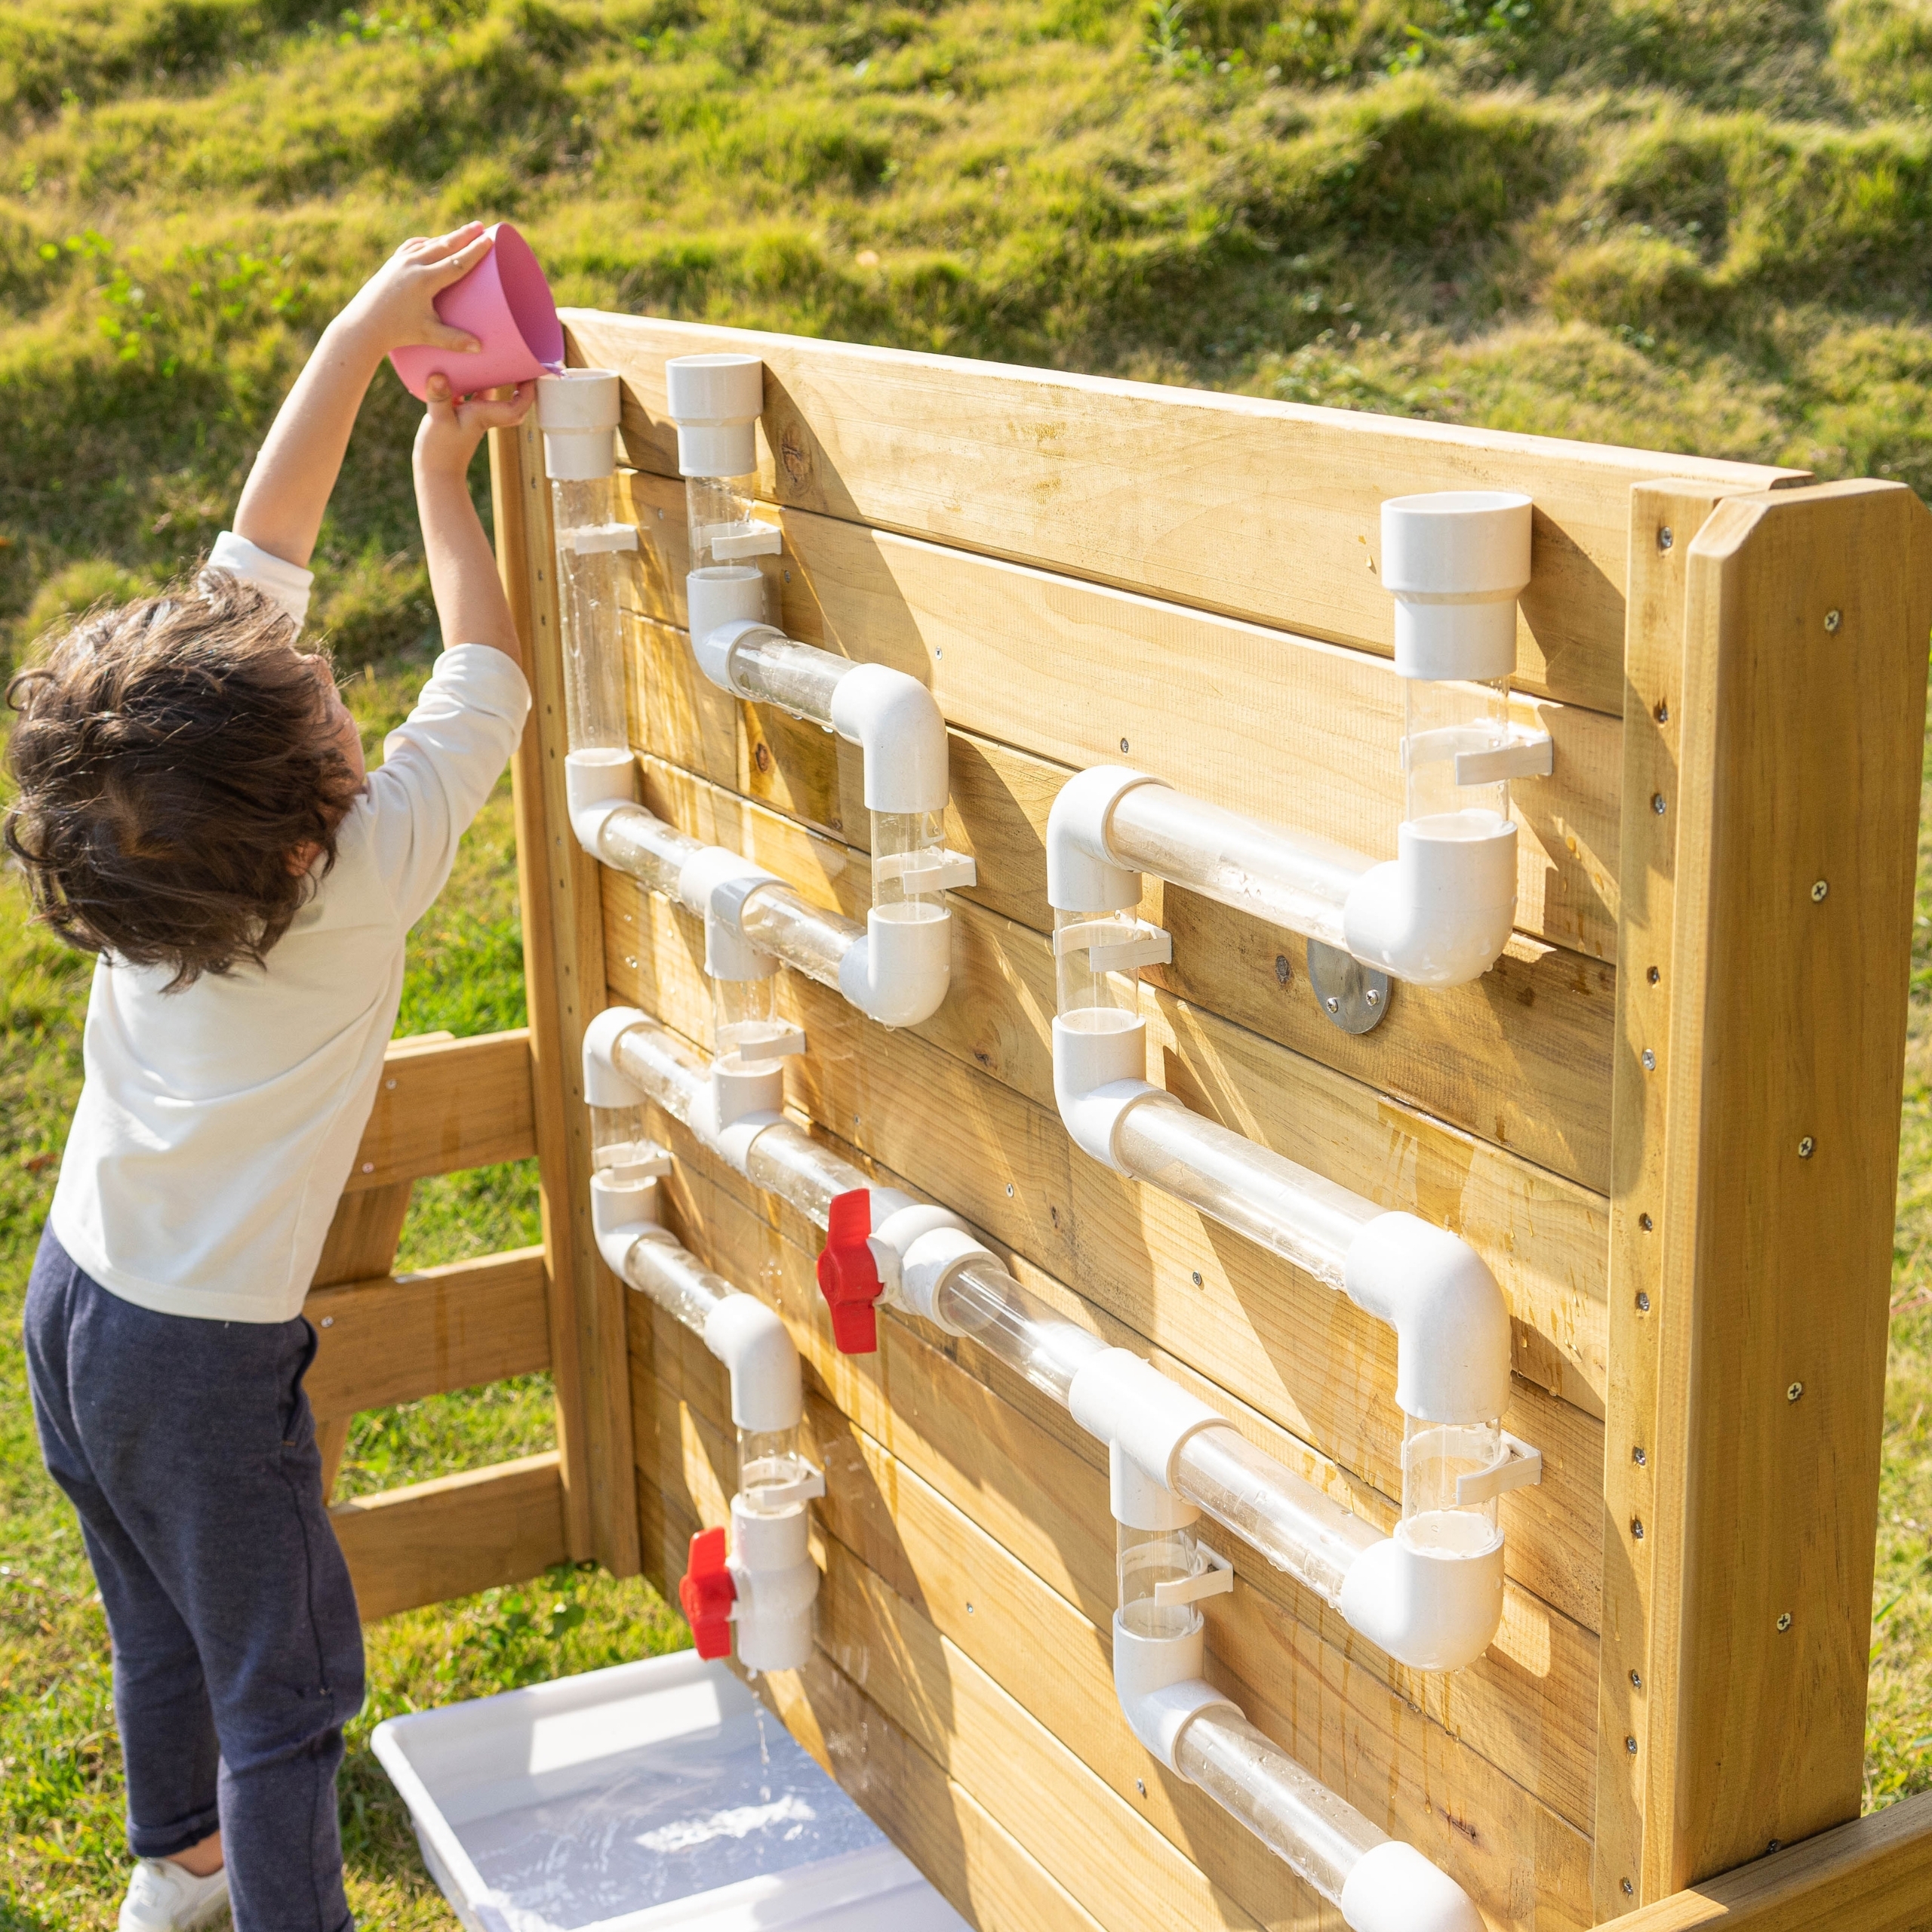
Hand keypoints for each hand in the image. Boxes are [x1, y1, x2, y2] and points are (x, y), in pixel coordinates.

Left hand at [335, 223, 494, 362]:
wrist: (363, 324)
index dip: (475, 251)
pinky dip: (427, 242)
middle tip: (481, 225)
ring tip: (462, 233)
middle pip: (444, 245)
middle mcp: (412, 265)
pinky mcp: (392, 263)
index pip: (456, 262)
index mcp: (424, 280)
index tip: (489, 239)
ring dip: (447, 237)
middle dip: (464, 235)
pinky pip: (413, 247)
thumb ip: (455, 341)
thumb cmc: (397, 332)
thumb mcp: (427, 335)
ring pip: (428, 244)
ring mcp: (400, 261)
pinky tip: (432, 243)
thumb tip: (480, 348)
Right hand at [414, 373, 536, 479]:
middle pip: (510, 400)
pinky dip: (472, 381)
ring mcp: (472, 416)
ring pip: (491, 395)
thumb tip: (438, 376)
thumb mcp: (438, 420)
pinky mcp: (460, 416)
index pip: (517, 406)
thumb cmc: (440, 450)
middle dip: (519, 384)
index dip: (528, 392)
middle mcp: (483, 415)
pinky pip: (472, 395)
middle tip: (521, 362)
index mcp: (484, 415)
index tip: (532, 375)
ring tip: (495, 358)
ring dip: (496, 379)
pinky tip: (463, 367)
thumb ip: (439, 398)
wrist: (435, 472)